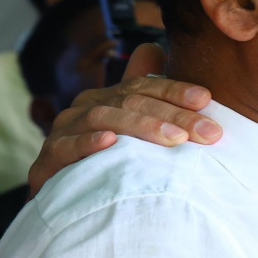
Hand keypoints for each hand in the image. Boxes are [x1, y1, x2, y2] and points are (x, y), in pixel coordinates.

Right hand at [28, 43, 220, 196]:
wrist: (70, 209)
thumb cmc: (111, 167)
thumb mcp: (137, 134)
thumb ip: (151, 99)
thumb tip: (155, 48)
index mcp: (108, 99)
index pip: (144, 87)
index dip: (175, 90)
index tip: (206, 100)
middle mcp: (85, 109)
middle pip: (131, 102)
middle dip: (174, 116)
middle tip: (208, 132)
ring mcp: (64, 131)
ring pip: (103, 118)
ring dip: (142, 127)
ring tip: (176, 139)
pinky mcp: (49, 159)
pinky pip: (67, 146)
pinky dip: (90, 143)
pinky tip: (112, 143)